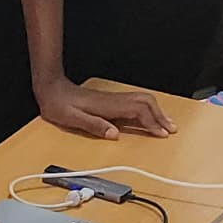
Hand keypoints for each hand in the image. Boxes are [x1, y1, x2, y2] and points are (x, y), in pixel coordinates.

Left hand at [37, 80, 175, 140]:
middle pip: (146, 102)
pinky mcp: (110, 101)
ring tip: (166, 124)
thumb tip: (114, 134)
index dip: (151, 123)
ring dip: (156, 111)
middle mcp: (114, 101)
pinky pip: (135, 102)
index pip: (138, 112)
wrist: (51, 89)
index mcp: (107, 106)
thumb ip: (94, 125)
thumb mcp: (72, 118)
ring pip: (143, 100)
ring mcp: (113, 99)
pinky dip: (148, 109)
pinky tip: (148, 117)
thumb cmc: (59, 105)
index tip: (161, 133)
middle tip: (171, 130)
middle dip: (160, 116)